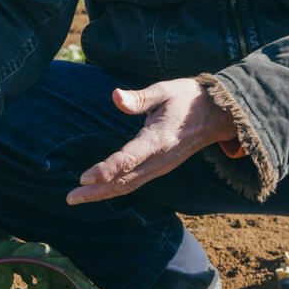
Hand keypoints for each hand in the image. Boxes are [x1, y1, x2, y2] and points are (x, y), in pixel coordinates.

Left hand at [66, 78, 236, 204]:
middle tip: (70, 197)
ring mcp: (162, 166)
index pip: (128, 160)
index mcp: (159, 140)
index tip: (83, 178)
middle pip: (124, 180)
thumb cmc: (189, 99)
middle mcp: (160, 159)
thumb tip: (115, 96)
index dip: (105, 170)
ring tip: (78, 198)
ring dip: (103, 194)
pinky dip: (116, 189)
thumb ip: (139, 98)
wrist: (218, 115)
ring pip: (129, 185)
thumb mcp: (165, 90)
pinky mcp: (162, 167)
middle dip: (96, 191)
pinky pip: (136, 182)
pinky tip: (101, 190)